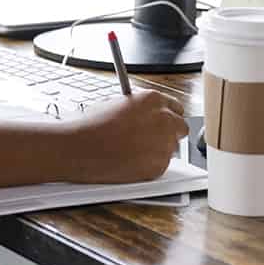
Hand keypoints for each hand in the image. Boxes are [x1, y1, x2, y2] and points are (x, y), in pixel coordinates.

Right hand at [61, 90, 188, 184]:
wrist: (81, 147)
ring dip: (159, 148)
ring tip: (135, 149)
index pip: (176, 107)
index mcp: (153, 99)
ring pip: (172, 148)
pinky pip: (162, 164)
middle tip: (153, 137)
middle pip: (181, 127)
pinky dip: (151, 164)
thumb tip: (145, 113)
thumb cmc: (93, 124)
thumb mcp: (117, 103)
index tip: (162, 121)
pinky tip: (131, 160)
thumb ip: (139, 107)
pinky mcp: (159, 165)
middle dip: (170, 132)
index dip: (168, 115)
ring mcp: (164, 143)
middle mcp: (164, 120)